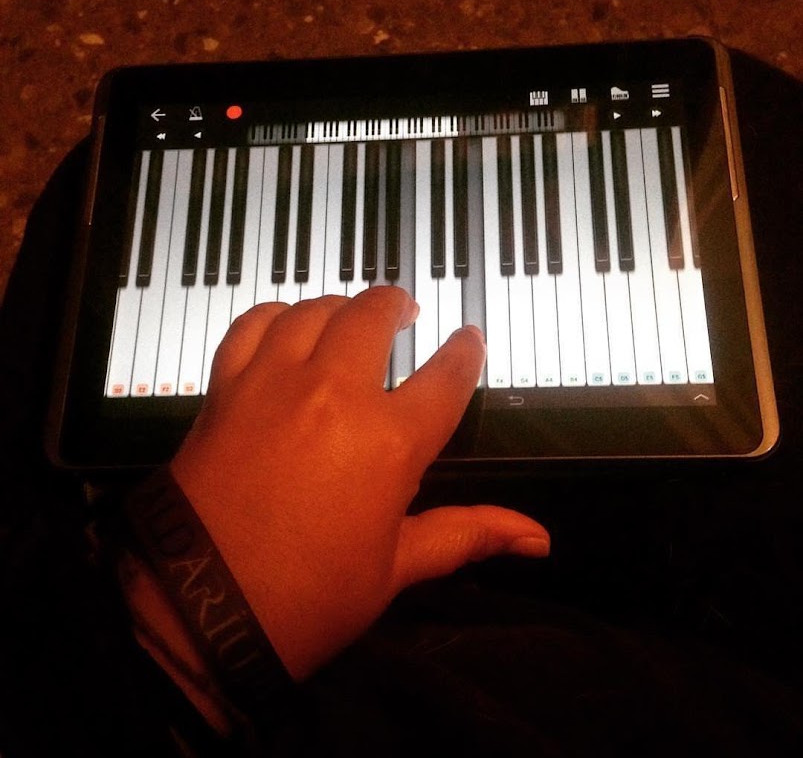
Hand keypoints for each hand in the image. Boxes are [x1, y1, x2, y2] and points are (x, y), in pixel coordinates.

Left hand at [170, 286, 549, 679]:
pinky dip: (275, 315)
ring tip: (350, 314)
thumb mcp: (396, 568)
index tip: (468, 338)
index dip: (464, 351)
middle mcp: (335, 394)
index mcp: (390, 441)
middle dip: (397, 306)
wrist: (197, 610)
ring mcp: (275, 383)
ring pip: (315, 312)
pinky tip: (287, 323)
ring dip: (340, 305)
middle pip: (373, 317)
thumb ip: (468, 534)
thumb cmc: (308, 598)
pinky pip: (252, 326)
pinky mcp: (226, 388)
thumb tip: (538, 539)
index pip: (446, 377)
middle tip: (405, 310)